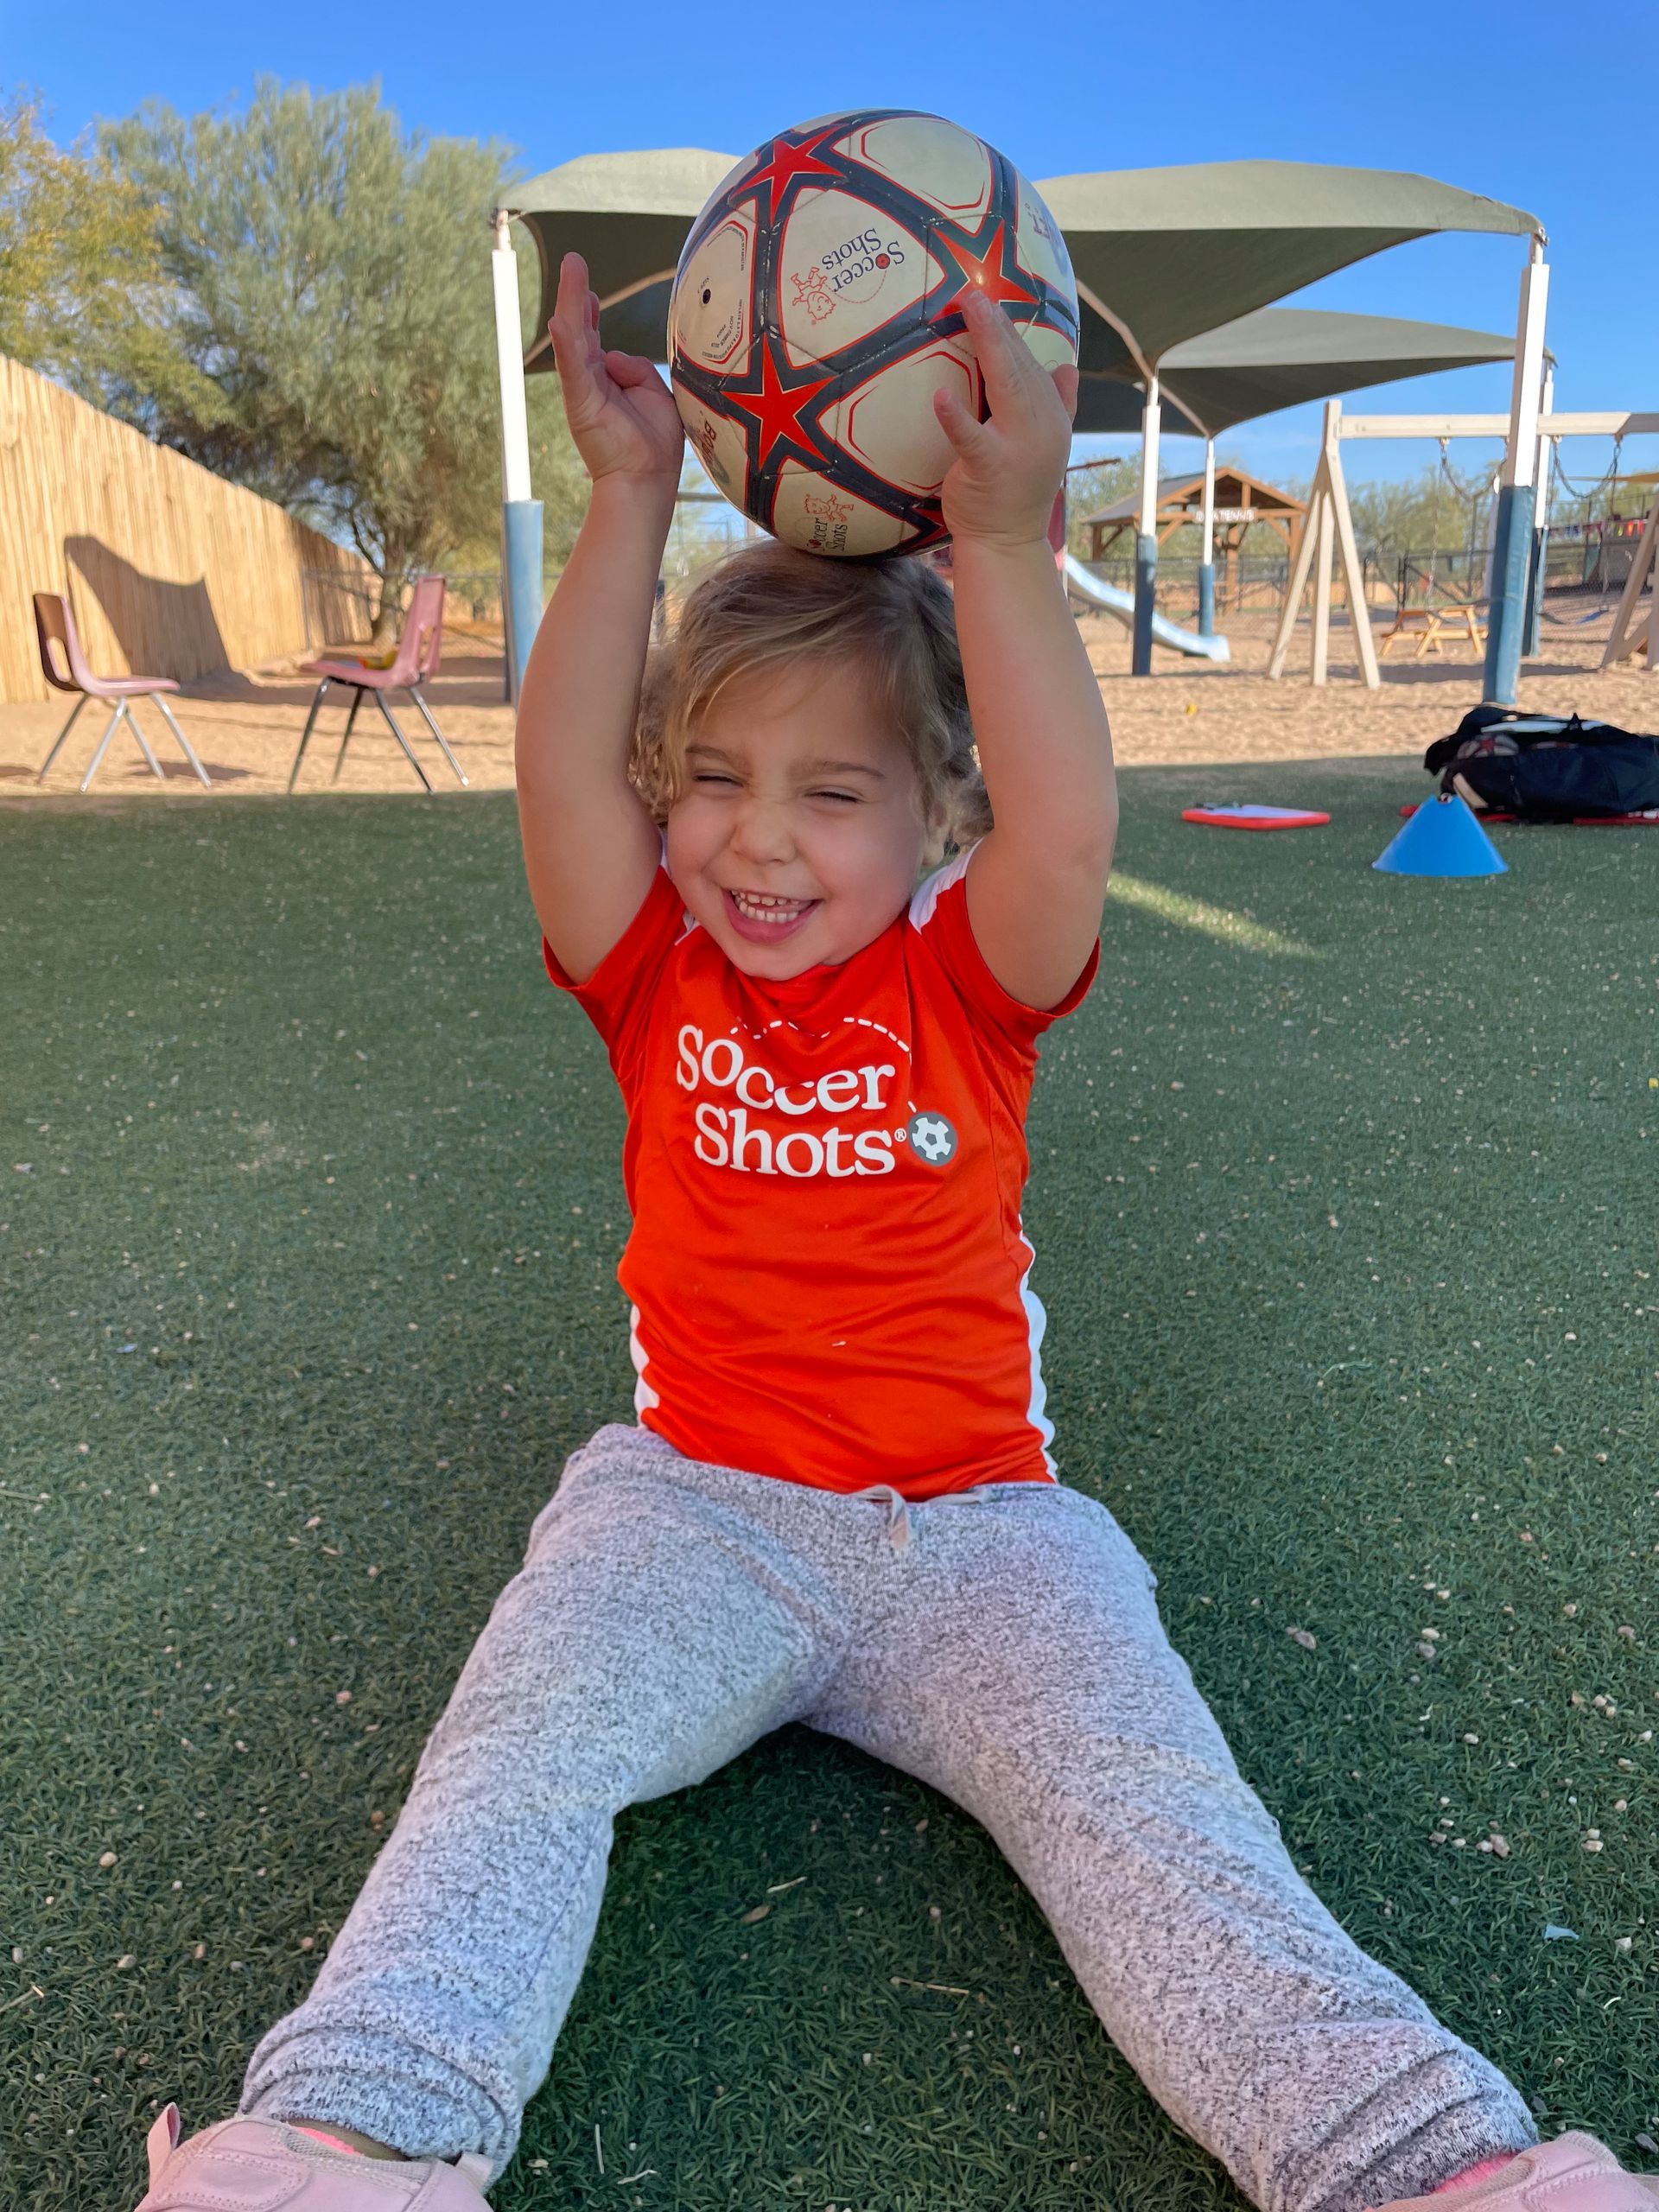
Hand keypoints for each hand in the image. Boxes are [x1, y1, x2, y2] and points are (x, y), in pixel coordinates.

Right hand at [549, 251, 684, 487]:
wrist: (646, 480)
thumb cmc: (654, 443)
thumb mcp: (655, 394)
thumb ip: (637, 368)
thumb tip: (614, 355)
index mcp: (609, 378)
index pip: (596, 336)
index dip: (592, 310)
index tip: (590, 289)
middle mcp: (591, 380)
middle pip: (582, 328)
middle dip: (577, 293)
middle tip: (573, 260)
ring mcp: (584, 389)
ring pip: (575, 338)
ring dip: (571, 302)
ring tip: (571, 269)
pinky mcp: (581, 403)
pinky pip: (573, 367)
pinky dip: (567, 343)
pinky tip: (561, 320)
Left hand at [934, 291, 1077, 549]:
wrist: (1007, 542)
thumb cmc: (1015, 492)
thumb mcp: (1043, 443)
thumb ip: (1057, 404)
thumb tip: (1067, 367)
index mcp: (1051, 418)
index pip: (1032, 366)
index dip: (1011, 332)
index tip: (991, 300)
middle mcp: (1041, 427)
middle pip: (1020, 367)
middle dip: (999, 327)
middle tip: (975, 292)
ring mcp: (1018, 447)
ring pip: (1005, 386)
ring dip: (988, 345)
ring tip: (969, 311)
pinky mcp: (989, 468)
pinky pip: (971, 439)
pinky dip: (957, 418)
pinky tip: (941, 398)